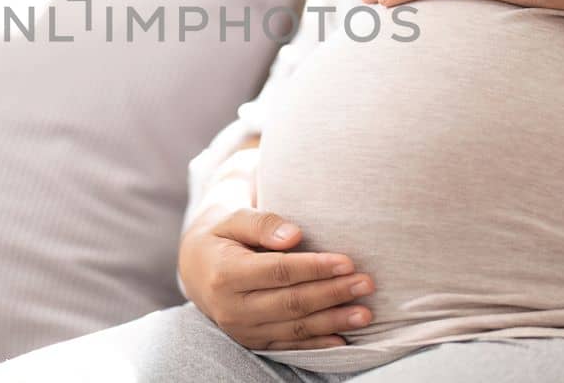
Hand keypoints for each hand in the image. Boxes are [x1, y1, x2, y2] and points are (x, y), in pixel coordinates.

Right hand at [178, 208, 374, 350]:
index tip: (347, 261)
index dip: (314, 268)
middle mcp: (231, 307)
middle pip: (291, 302)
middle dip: (332, 294)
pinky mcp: (252, 341)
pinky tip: (343, 337)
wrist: (197, 268)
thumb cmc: (222, 236)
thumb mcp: (233, 219)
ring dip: (332, 321)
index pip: (278, 272)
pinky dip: (317, 343)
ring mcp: (241, 329)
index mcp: (225, 273)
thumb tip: (294, 235)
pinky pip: (289, 345)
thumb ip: (262, 222)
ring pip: (294, 327)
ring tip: (365, 313)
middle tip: (366, 283)